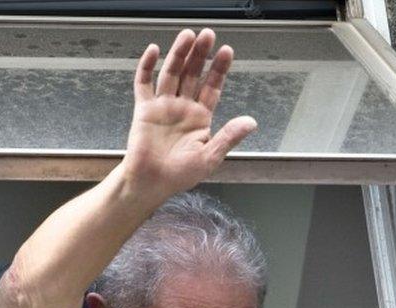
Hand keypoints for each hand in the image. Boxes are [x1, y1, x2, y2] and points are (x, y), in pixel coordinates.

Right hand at [121, 28, 257, 198]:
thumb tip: (251, 122)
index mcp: (200, 118)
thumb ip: (229, 137)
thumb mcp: (210, 157)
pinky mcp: (144, 110)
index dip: (219, 69)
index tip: (226, 52)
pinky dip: (147, 66)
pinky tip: (154, 51)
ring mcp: (163, 106)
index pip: (212, 87)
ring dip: (179, 54)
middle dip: (200, 55)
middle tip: (207, 36)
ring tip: (187, 36)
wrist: (151, 184)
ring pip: (172, 73)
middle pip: (192, 74)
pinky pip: (144, 84)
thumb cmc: (179, 175)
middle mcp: (182, 108)